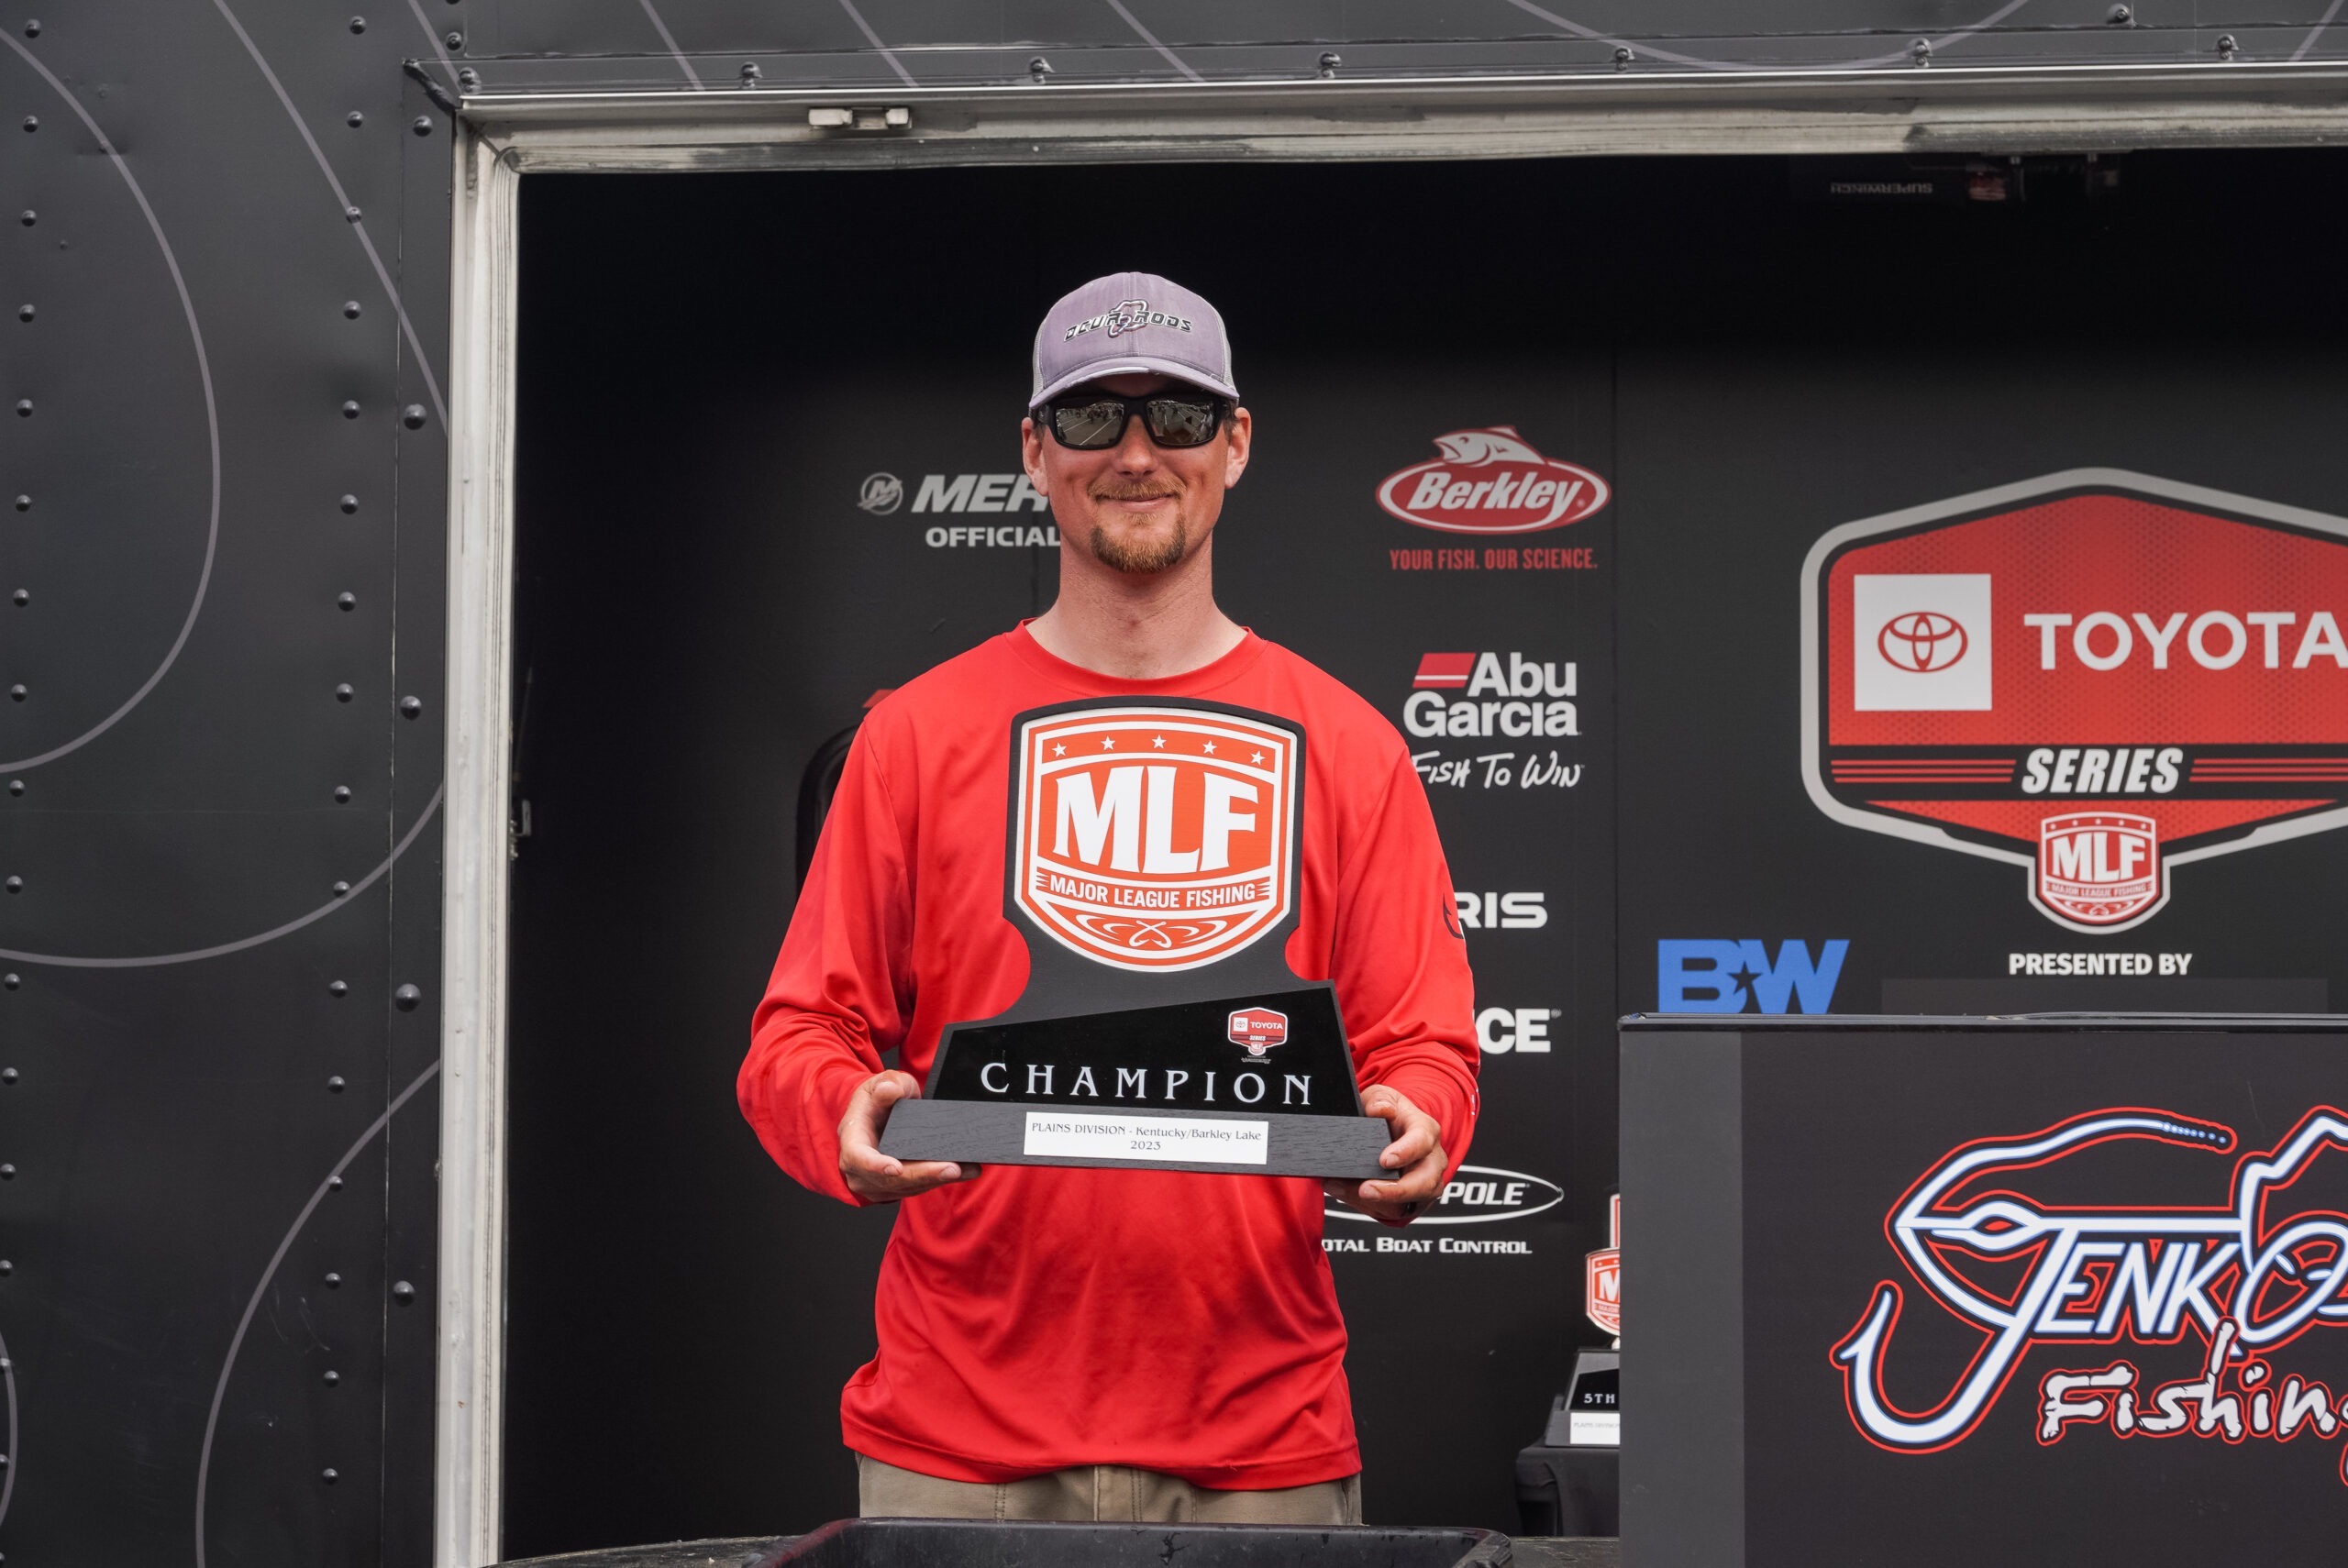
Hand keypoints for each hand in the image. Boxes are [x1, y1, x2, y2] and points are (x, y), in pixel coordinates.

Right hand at [838, 1070, 980, 1202]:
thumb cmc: (876, 1100)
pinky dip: (939, 1180)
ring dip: (937, 1180)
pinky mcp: (894, 1188)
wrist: (876, 1116)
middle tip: (952, 1168)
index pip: (858, 1157)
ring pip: (908, 1187)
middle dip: (923, 1175)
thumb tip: (889, 1090)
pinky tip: (963, 1171)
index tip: (896, 1168)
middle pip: (891, 1179)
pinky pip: (917, 1188)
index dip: (876, 1165)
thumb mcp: (880, 1083)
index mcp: (852, 1139)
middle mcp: (859, 1168)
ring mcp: (876, 1182)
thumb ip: (887, 1084)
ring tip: (966, 1169)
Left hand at [1322, 1084, 1445, 1225]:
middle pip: (1425, 1183)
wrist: (1390, 1130)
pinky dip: (1369, 1207)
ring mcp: (1425, 1183)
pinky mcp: (1413, 1201)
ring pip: (1410, 1203)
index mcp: (1426, 1131)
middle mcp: (1432, 1160)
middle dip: (1395, 1191)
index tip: (1384, 1160)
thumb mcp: (1381, 1097)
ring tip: (1344, 1190)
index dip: (1405, 1152)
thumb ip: (1379, 1101)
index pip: (1422, 1142)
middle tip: (1366, 1190)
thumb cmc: (1388, 1113)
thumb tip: (1381, 1110)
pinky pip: (1395, 1211)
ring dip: (1376, 1202)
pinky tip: (1348, 1194)